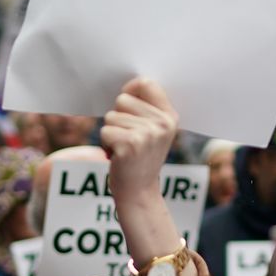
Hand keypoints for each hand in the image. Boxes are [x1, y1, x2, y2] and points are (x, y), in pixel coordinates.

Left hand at [100, 78, 177, 206]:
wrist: (139, 192)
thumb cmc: (140, 158)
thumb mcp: (154, 131)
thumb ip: (146, 108)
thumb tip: (131, 82)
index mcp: (170, 116)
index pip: (146, 83)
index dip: (130, 90)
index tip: (127, 105)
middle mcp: (162, 124)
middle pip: (123, 99)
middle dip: (118, 117)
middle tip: (128, 138)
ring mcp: (147, 134)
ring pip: (111, 116)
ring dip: (111, 132)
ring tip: (124, 148)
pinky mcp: (129, 145)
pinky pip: (105, 131)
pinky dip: (106, 144)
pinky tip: (118, 156)